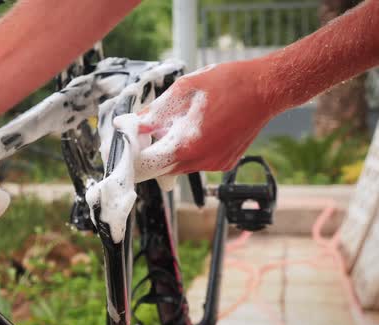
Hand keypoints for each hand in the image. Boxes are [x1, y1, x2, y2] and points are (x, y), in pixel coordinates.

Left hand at [118, 60, 275, 176]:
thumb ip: (154, 112)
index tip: (129, 145)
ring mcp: (215, 164)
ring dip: (171, 150)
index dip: (134, 157)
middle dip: (152, 153)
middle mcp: (202, 161)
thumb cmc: (227, 83)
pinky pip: (198, 162)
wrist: (266, 88)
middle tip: (148, 133)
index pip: (148, 165)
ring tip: (176, 125)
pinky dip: (190, 150)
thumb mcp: (183, 89)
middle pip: (162, 169)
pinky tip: (197, 128)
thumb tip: (132, 124)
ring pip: (180, 166)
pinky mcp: (226, 162)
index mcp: (187, 145)